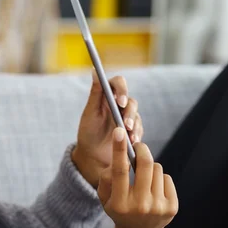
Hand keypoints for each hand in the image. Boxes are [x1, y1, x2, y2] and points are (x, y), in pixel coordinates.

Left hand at [72, 72, 143, 187]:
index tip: (120, 102)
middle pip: (131, 101)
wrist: (92, 156)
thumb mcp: (90, 113)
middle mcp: (119, 104)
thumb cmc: (88, 132)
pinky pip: (139, 129)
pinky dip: (137, 135)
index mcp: (106, 96)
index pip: (118, 83)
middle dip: (129, 112)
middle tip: (125, 124)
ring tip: (129, 136)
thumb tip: (95, 70)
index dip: (122, 89)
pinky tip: (132, 142)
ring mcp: (127, 117)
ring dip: (134, 125)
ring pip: (137, 115)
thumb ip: (95, 93)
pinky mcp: (133, 130)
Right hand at [97, 127, 177, 227]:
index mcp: (120, 204)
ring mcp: (158, 207)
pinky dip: (159, 178)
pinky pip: (166, 178)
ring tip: (143, 177)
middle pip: (144, 165)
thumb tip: (119, 157)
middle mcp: (140, 206)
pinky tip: (153, 189)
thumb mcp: (105, 197)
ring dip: (149, 167)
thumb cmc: (119, 209)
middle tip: (138, 146)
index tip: (119, 132)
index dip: (119, 149)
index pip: (119, 171)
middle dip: (142, 149)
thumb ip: (106, 178)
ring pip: (156, 168)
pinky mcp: (172, 207)